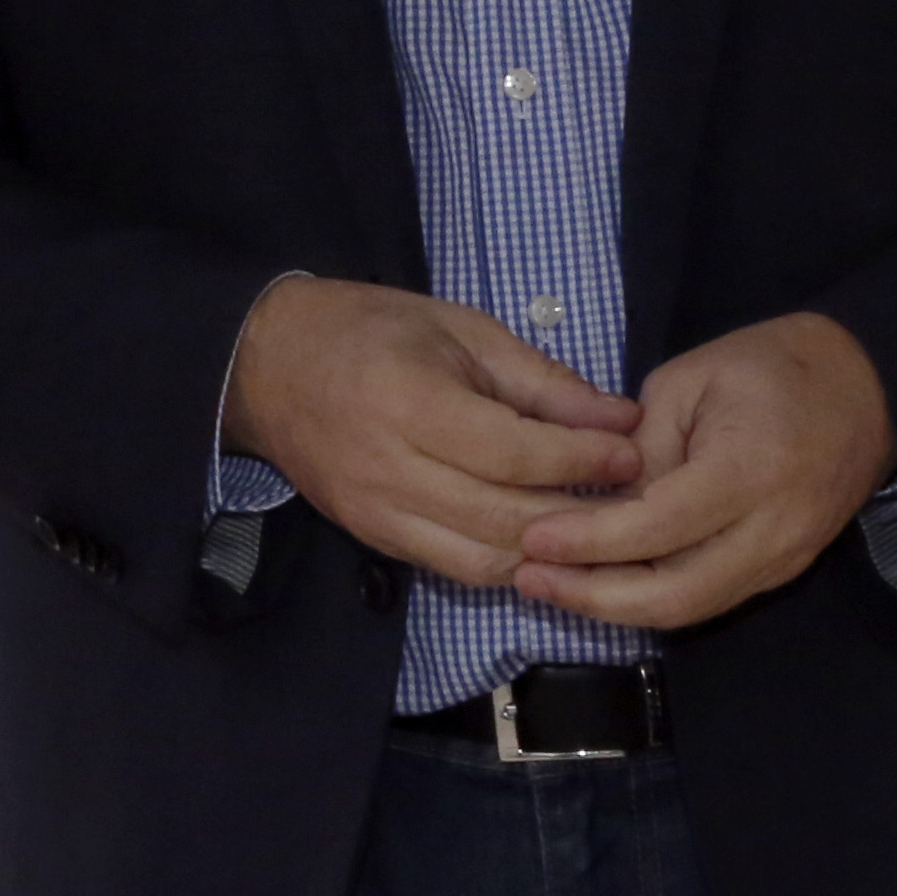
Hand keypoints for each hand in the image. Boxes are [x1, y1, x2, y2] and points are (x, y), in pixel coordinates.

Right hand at [225, 276, 649, 591]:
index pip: (513, 453)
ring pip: (486, 560)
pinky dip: (509, 562)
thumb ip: (540, 380)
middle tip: (631, 496)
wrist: (265, 365)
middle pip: (506, 516)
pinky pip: (456, 568)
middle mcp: (388, 469)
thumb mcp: (458, 328)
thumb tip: (619, 420)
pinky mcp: (373, 540)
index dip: (581, 459)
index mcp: (408, 402)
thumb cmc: (368, 330)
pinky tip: (543, 541)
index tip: (631, 452)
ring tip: (597, 526)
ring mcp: (376, 514)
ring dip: (551, 551)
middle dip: (581, 513)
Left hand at [511, 312, 896, 631]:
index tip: (533, 539)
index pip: (659, 527)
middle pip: (676, 594)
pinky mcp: (783, 569)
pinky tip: (602, 584)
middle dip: (594, 597)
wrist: (866, 386)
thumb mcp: (688, 379)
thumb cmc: (771, 367)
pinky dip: (652, 600)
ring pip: (692, 608)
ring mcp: (784, 558)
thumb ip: (640, 444)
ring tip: (551, 587)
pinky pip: (711, 599)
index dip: (590, 541)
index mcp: (749, 470)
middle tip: (529, 579)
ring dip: (617, 608)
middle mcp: (773, 529)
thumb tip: (595, 501)